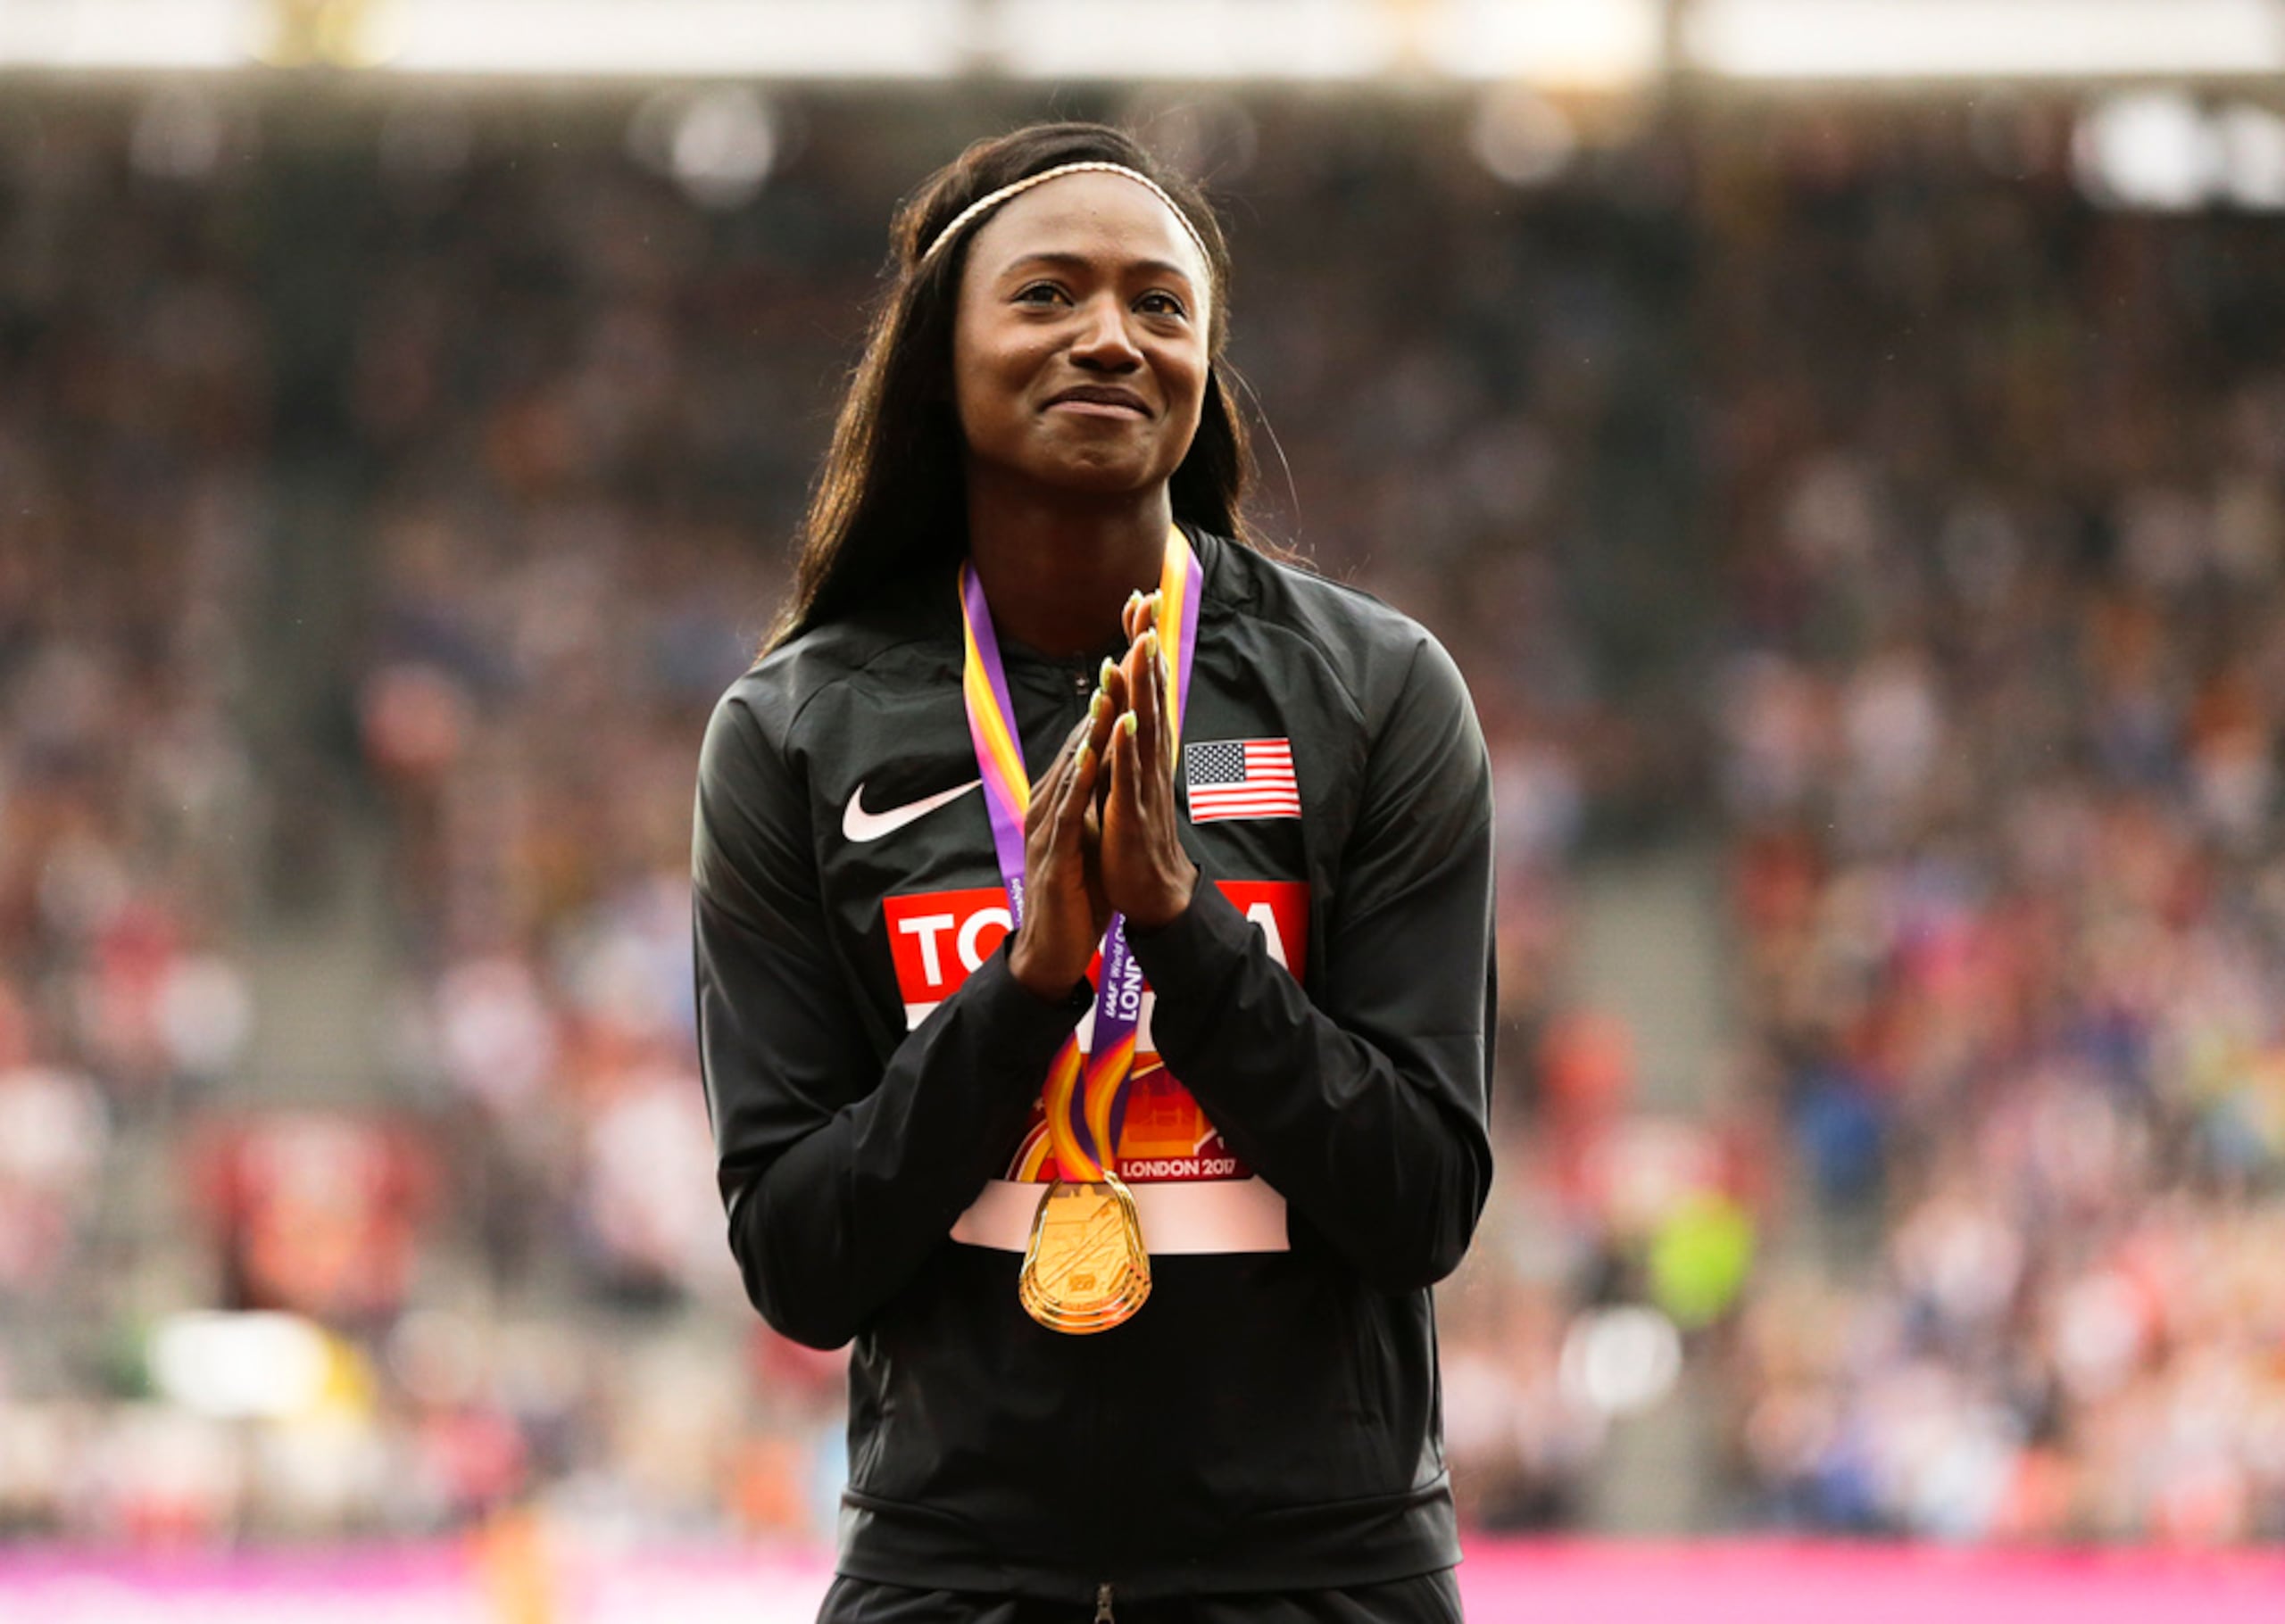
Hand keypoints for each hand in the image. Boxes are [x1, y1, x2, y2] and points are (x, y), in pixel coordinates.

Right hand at [1007, 692, 1116, 999]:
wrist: (1051, 950)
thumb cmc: (1075, 895)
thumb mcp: (1089, 838)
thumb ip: (1094, 803)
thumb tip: (1113, 770)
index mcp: (1059, 800)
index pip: (1086, 744)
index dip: (1108, 705)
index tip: (1129, 668)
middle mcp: (1047, 806)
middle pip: (1077, 745)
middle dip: (1100, 704)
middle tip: (1117, 660)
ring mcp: (1047, 828)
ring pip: (1071, 771)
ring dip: (1090, 733)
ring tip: (1108, 695)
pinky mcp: (1053, 855)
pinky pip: (1068, 812)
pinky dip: (1080, 782)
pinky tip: (1092, 757)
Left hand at [1099, 591, 1198, 930]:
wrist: (1153, 889)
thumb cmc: (1138, 833)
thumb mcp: (1129, 775)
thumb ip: (1127, 738)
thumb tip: (1122, 699)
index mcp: (1145, 747)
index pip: (1145, 685)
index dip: (1142, 644)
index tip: (1141, 601)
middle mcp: (1149, 757)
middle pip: (1150, 692)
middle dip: (1147, 647)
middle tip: (1147, 602)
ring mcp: (1143, 783)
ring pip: (1142, 726)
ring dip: (1140, 686)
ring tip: (1139, 646)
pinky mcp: (1131, 813)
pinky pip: (1128, 776)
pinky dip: (1126, 748)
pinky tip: (1123, 721)